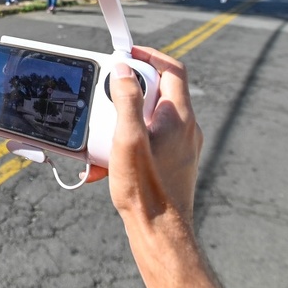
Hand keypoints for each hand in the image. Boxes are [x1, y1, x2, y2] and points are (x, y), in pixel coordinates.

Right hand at [107, 47, 201, 221]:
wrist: (160, 233)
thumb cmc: (145, 189)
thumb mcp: (127, 138)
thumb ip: (126, 100)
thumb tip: (122, 69)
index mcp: (179, 117)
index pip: (172, 69)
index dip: (149, 55)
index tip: (126, 53)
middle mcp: (186, 129)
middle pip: (157, 92)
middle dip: (127, 93)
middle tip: (105, 97)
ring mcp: (182, 146)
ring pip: (150, 118)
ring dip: (122, 122)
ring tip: (101, 140)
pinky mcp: (173, 162)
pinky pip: (149, 140)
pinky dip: (127, 143)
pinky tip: (105, 164)